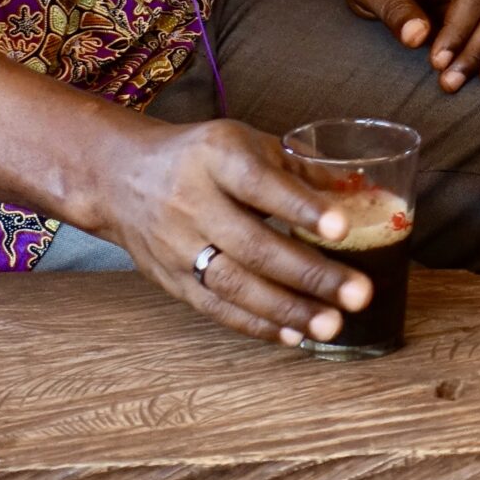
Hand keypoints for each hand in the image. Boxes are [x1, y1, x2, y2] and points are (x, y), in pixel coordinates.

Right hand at [90, 116, 370, 346]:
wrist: (121, 177)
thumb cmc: (201, 156)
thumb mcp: (244, 142)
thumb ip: (298, 168)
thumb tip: (358, 193)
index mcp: (215, 157)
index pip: (260, 184)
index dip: (300, 208)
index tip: (342, 228)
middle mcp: (191, 203)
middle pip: (253, 246)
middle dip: (309, 274)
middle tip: (359, 293)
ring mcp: (177, 247)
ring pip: (235, 286)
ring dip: (288, 310)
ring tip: (333, 325)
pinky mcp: (170, 281)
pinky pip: (216, 309)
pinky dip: (257, 325)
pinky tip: (294, 336)